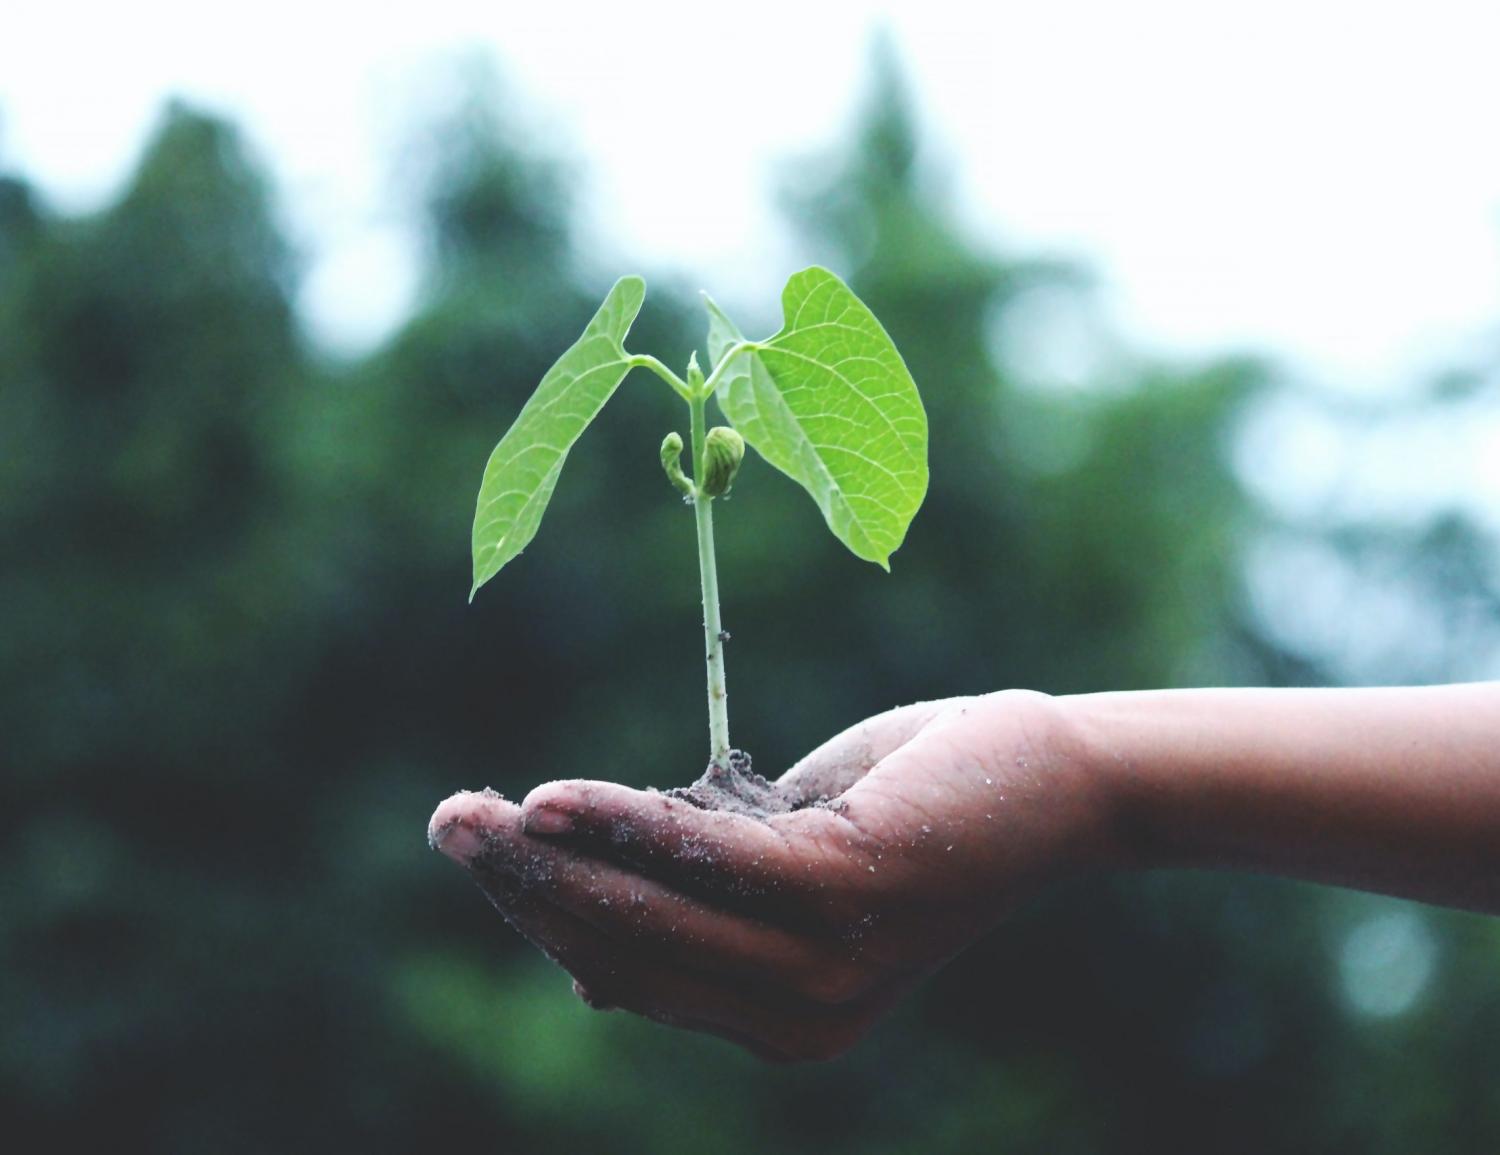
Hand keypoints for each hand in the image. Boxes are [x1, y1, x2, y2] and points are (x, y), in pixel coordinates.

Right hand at [427, 690, 1114, 1061]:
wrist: (1050, 781)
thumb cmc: (911, 811)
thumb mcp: (788, 866)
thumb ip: (702, 908)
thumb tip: (584, 966)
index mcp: (780, 1020)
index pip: (630, 973)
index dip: (545, 916)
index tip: (484, 853)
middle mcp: (799, 1018)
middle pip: (625, 950)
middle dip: (525, 889)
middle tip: (448, 823)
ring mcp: (825, 965)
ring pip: (651, 913)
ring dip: (551, 859)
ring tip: (474, 813)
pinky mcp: (846, 893)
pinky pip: (706, 859)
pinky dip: (624, 825)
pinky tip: (553, 799)